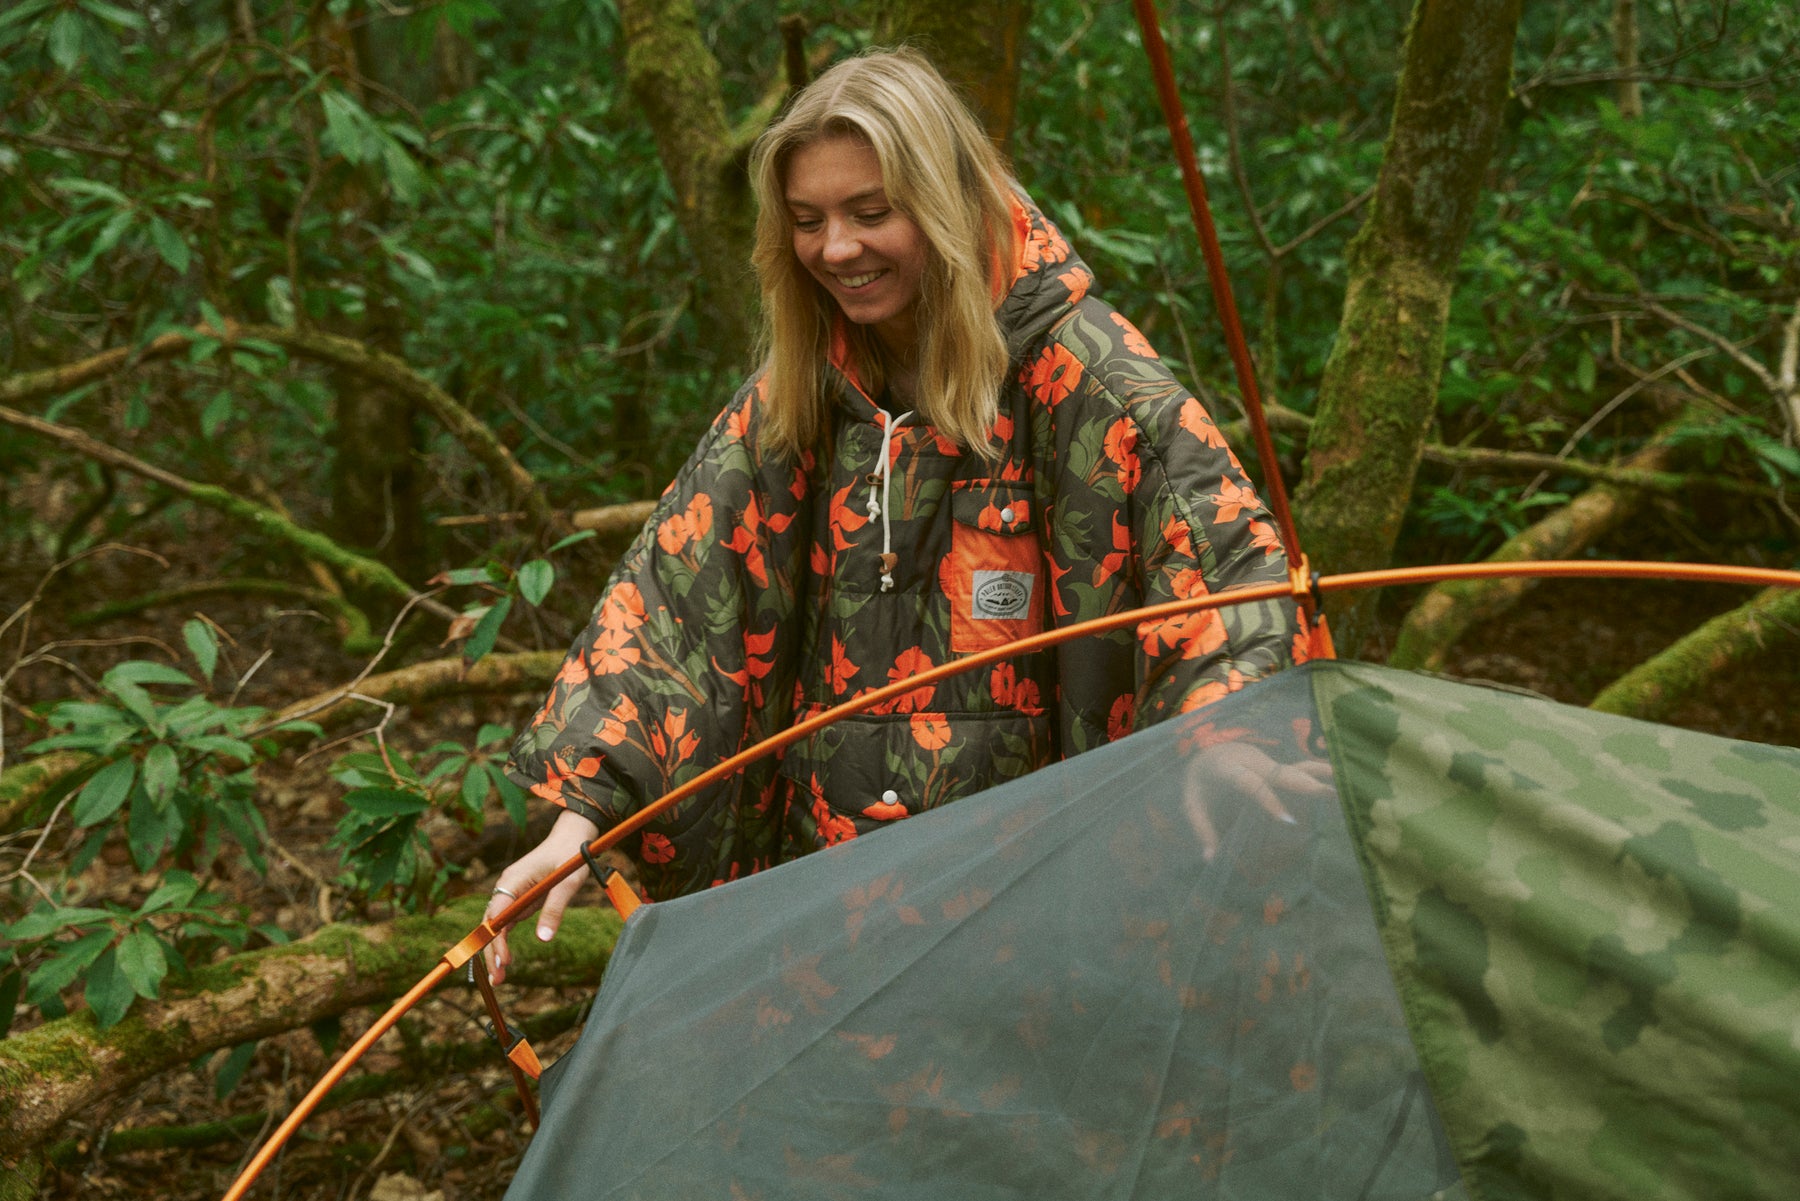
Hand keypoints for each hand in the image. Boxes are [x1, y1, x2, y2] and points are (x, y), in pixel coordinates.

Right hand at [482, 809, 600, 985]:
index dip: (496, 940)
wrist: (572, 838)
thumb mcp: (567, 883)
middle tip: (497, 980)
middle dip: (491, 952)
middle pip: (490, 924)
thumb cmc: (570, 857)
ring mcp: (511, 893)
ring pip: (496, 926)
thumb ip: (554, 909)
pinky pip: (507, 923)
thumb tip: (544, 939)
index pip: (496, 915)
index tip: (503, 961)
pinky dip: (504, 942)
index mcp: (512, 881)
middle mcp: (506, 888)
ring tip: (499, 978)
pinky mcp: (519, 899)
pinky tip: (505, 961)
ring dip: (495, 951)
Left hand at [1182, 740, 1333, 860]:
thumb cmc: (1199, 782)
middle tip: (1331, 797)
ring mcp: (1269, 762)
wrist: (1207, 751)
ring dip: (1321, 777)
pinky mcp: (1280, 766)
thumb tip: (1210, 859)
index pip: (1250, 783)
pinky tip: (1345, 780)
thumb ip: (1201, 828)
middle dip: (1304, 785)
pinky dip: (1323, 774)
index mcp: (1228, 769)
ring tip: (1347, 787)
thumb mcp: (1191, 802)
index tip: (1288, 821)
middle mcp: (1253, 761)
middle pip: (1280, 771)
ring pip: (1296, 766)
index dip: (1269, 800)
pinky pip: (1303, 768)